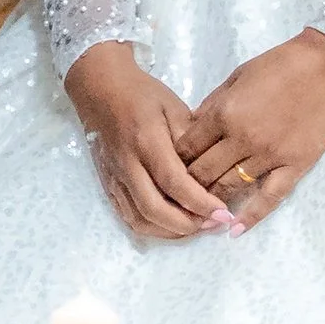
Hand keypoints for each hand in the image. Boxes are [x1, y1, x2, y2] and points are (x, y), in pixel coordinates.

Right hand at [64, 43, 237, 243]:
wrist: (100, 91)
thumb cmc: (142, 95)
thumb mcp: (174, 107)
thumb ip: (191, 141)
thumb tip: (210, 173)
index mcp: (146, 141)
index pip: (174, 182)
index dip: (200, 203)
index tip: (224, 213)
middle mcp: (127, 164)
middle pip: (155, 209)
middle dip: (188, 224)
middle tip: (214, 224)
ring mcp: (114, 178)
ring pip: (140, 220)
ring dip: (171, 232)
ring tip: (198, 227)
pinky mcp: (108, 185)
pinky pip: (129, 217)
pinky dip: (154, 228)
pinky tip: (174, 225)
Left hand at [173, 28, 324, 225]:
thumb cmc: (281, 64)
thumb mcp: (237, 76)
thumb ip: (212, 104)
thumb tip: (191, 127)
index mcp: (224, 113)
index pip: (187, 148)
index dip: (174, 161)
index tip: (169, 169)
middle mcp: (242, 139)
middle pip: (203, 173)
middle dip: (187, 186)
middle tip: (179, 196)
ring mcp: (269, 156)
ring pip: (230, 188)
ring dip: (212, 202)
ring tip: (200, 213)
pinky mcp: (294, 166)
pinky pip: (269, 198)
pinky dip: (251, 217)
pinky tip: (234, 230)